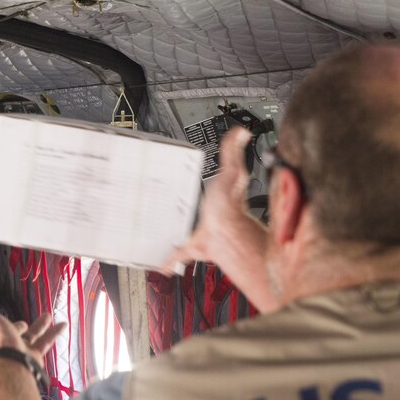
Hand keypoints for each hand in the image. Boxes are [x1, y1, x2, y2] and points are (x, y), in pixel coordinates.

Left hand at [0, 294, 65, 360]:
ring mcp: (18, 351)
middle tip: (22, 323)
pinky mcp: (33, 355)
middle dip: (18, 327)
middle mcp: (3, 345)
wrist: (13, 360)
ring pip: (31, 336)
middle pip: (12, 333)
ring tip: (48, 316)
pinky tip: (62, 325)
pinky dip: (53, 333)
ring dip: (39, 326)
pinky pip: (45, 341)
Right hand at [159, 127, 255, 273]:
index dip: (196, 189)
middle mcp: (205, 216)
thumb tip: (242, 132)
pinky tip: (161, 266)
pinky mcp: (191, 247)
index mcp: (212, 198)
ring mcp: (198, 232)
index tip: (182, 184)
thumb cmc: (229, 205)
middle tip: (164, 210)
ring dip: (171, 238)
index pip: (205, 191)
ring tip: (158, 236)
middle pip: (188, 213)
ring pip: (182, 234)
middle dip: (176, 213)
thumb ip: (233, 151)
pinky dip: (167, 262)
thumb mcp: (231, 170)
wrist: (225, 233)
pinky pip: (176, 255)